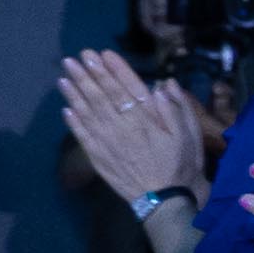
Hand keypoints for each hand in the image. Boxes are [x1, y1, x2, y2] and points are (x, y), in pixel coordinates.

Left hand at [55, 48, 212, 204]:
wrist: (167, 198)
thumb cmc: (181, 163)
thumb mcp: (189, 134)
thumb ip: (176, 108)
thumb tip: (164, 84)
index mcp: (147, 118)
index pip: (127, 88)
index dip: (114, 70)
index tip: (102, 53)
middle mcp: (124, 126)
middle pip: (103, 96)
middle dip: (88, 75)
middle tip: (75, 58)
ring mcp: (108, 142)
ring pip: (89, 113)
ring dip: (75, 93)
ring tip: (64, 76)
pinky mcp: (99, 157)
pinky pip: (83, 136)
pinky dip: (73, 122)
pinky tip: (65, 108)